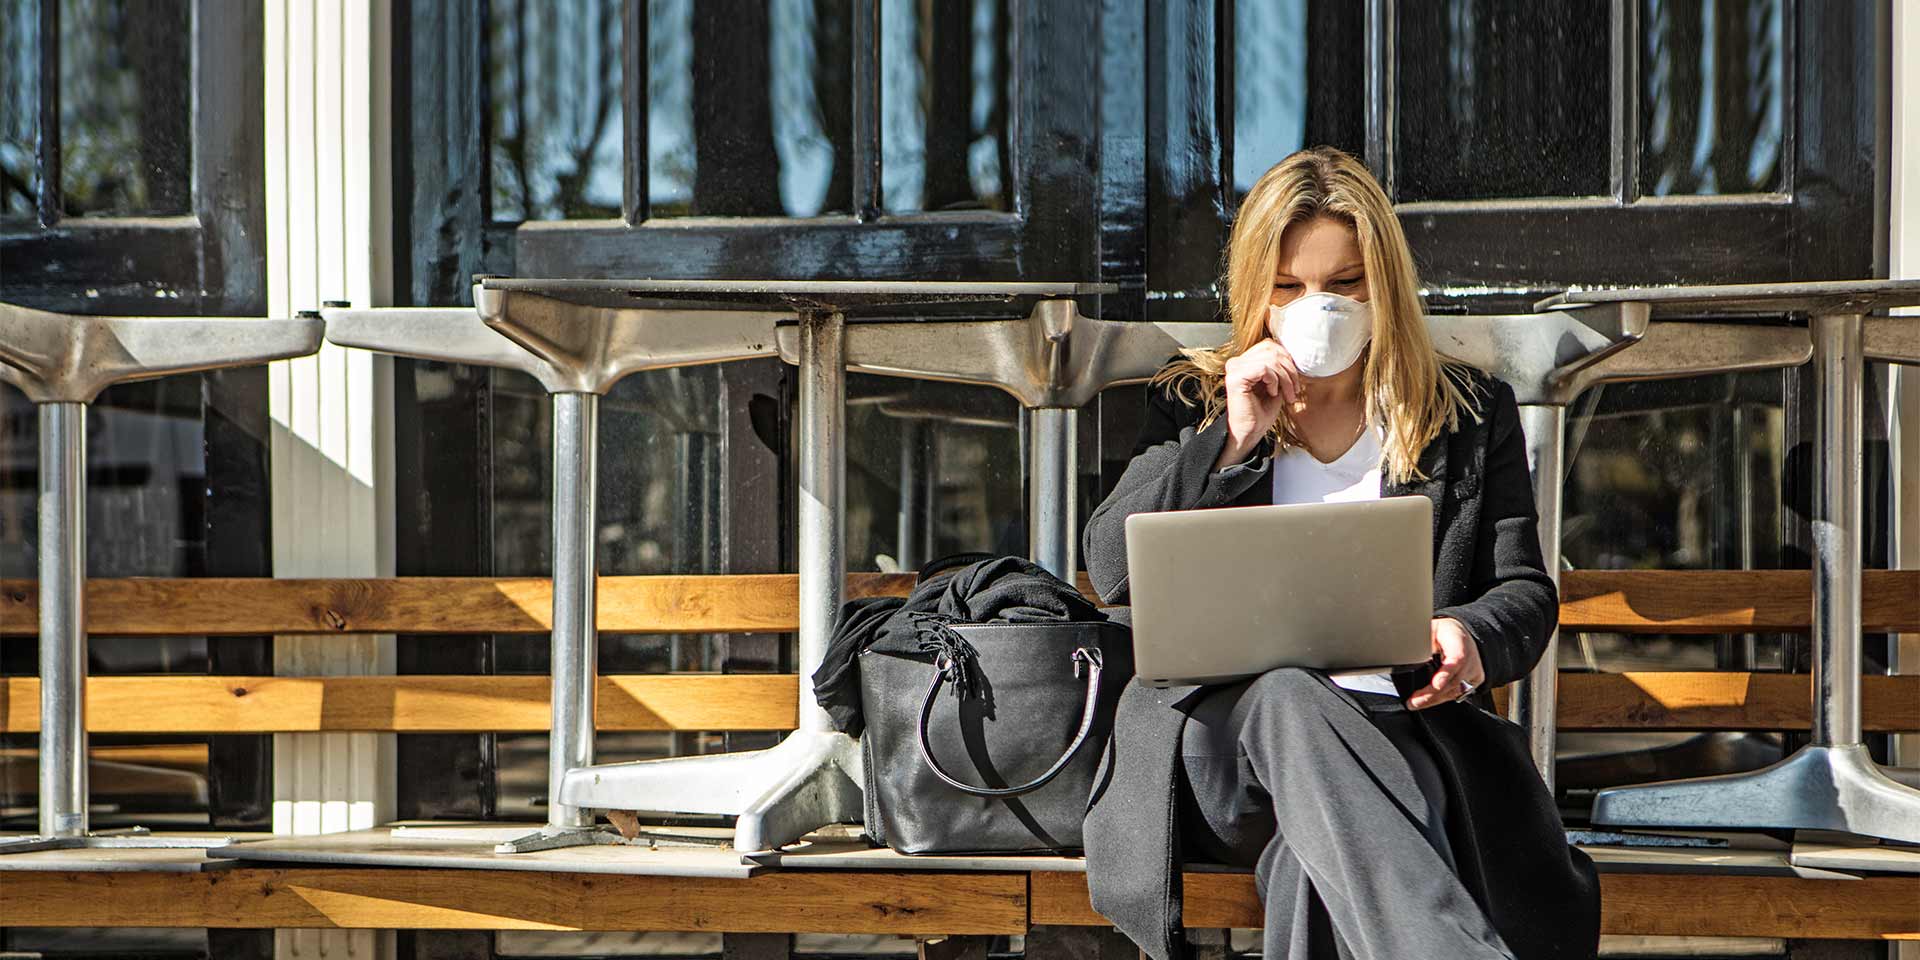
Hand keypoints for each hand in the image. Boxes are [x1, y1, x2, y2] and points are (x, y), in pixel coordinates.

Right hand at [1215, 338, 1301, 468]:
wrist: (1250, 433)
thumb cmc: (1262, 412)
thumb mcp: (1276, 384)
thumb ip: (1279, 367)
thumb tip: (1293, 353)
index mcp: (1244, 361)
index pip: (1269, 345)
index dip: (1287, 360)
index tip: (1294, 382)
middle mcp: (1236, 362)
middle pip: (1272, 349)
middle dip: (1289, 370)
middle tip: (1294, 390)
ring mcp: (1234, 369)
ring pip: (1270, 359)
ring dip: (1285, 378)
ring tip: (1287, 394)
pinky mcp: (1235, 378)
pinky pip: (1264, 368)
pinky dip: (1274, 381)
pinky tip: (1273, 393)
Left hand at [1408, 617, 1484, 709]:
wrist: (1460, 633)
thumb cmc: (1442, 631)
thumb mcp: (1429, 628)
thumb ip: (1418, 639)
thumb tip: (1403, 648)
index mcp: (1458, 640)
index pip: (1457, 659)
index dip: (1446, 673)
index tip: (1436, 685)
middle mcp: (1470, 656)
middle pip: (1454, 680)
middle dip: (1432, 694)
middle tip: (1413, 701)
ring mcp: (1474, 669)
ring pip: (1456, 690)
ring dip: (1435, 699)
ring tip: (1415, 703)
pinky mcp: (1475, 679)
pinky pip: (1459, 693)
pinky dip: (1442, 698)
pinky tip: (1428, 701)